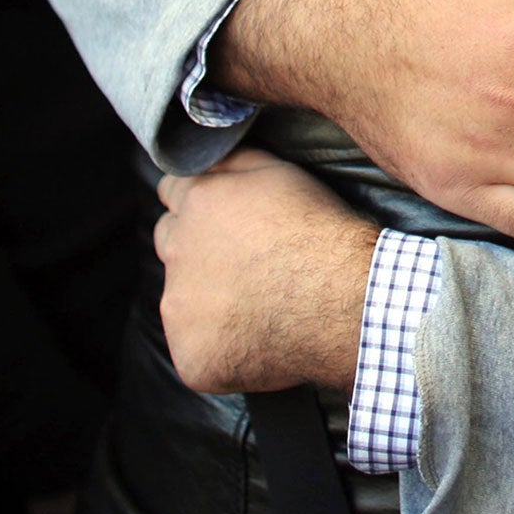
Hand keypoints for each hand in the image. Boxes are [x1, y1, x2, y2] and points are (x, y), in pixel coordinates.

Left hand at [153, 148, 381, 393]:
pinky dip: (220, 346)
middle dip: (197, 249)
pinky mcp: (191, 357)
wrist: (343, 300)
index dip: (202, 204)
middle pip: (171, 244)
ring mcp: (179, 310)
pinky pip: (196, 349)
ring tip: (259, 303)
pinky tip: (256, 338)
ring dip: (206, 299)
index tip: (226, 218)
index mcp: (196, 203)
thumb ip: (232, 160)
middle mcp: (175, 253)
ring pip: (181, 299)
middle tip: (246, 261)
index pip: (173, 194)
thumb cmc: (320, 232)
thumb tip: (206, 156)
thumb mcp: (280, 171)